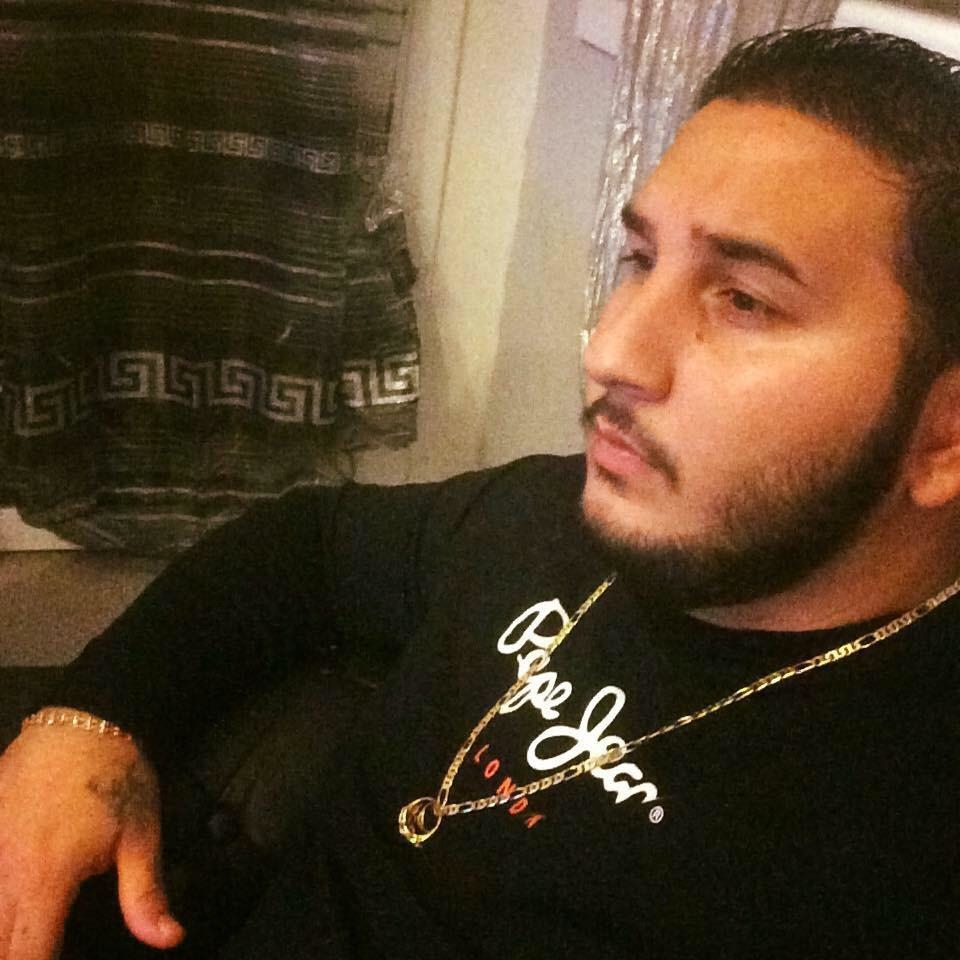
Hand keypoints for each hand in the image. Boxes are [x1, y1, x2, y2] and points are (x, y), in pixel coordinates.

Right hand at [0, 722, 184, 958]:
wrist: (84, 717)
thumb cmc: (116, 776)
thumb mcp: (141, 835)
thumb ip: (145, 894)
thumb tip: (168, 938)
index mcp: (45, 878)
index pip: (26, 955)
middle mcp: (3, 870)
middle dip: (14, 955)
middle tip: (43, 948)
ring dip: (2, 928)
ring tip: (25, 931)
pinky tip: (10, 903)